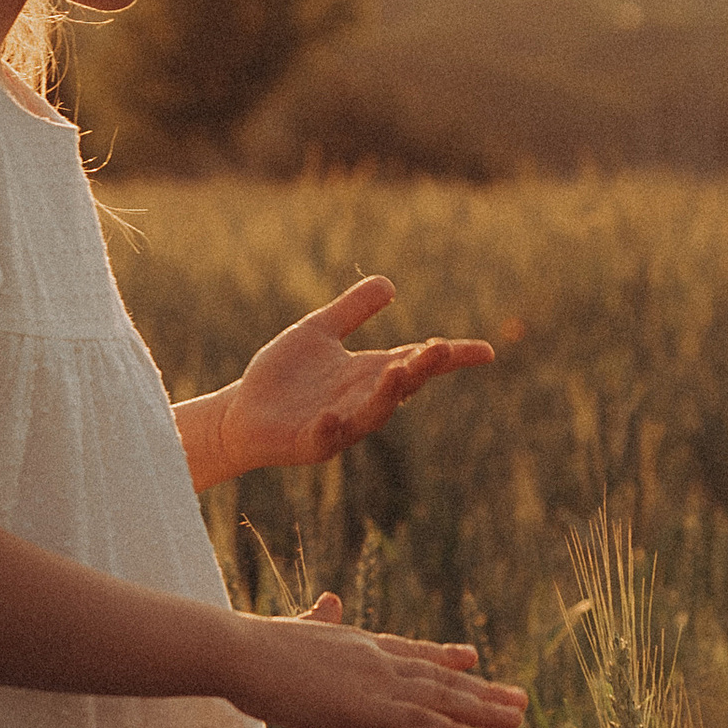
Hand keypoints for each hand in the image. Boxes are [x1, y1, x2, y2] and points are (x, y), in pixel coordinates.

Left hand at [193, 277, 496, 484]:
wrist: (240, 414)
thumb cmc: (283, 376)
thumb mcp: (318, 332)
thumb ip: (352, 310)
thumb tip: (390, 284)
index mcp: (368, 373)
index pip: (417, 362)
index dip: (452, 357)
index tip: (487, 352)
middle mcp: (360, 401)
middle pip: (401, 385)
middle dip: (422, 369)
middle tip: (442, 349)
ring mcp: (337, 425)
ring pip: (370, 413)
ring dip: (387, 395)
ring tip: (400, 372)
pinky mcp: (306, 443)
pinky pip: (323, 438)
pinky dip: (331, 429)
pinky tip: (332, 416)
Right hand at [227, 589, 527, 727]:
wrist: (238, 650)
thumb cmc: (253, 646)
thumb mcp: (293, 629)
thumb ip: (316, 617)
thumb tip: (330, 596)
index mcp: (359, 644)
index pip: (411, 652)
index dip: (444, 658)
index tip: (473, 657)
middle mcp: (377, 659)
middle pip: (439, 677)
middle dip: (480, 691)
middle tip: (519, 700)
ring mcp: (376, 683)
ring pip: (442, 699)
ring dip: (483, 712)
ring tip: (518, 720)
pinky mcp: (368, 709)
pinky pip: (423, 724)